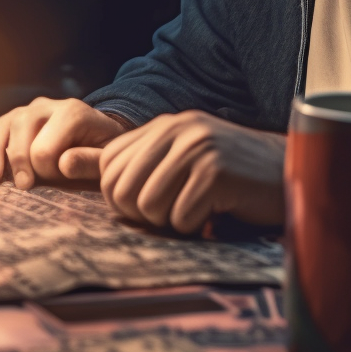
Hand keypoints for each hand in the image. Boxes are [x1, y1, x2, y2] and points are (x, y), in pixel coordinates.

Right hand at [0, 97, 127, 188]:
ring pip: (4, 125)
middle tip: (25, 187)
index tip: (60, 181)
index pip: (46, 145)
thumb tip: (63, 164)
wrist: (100, 135)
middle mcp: (48, 105)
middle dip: (20, 160)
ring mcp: (29, 109)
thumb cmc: (103, 151)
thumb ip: (90, 162)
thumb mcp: (107, 159)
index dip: (47, 169)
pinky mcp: (16, 118)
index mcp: (73, 112)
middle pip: (22, 127)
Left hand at [98, 110, 285, 233]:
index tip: (153, 202)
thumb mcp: (176, 160)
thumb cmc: (230, 175)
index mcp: (162, 125)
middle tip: (174, 212)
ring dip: (170, 221)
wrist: (289, 173)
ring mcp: (196, 146)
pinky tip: (215, 214)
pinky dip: (196, 226)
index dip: (122, 198)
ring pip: (147, 205)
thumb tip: (61, 162)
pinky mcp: (216, 170)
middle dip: (142, 214)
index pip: (108, 168)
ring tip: (195, 210)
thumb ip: (123, 161)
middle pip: (120, 190)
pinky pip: (181, 216)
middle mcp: (175, 129)